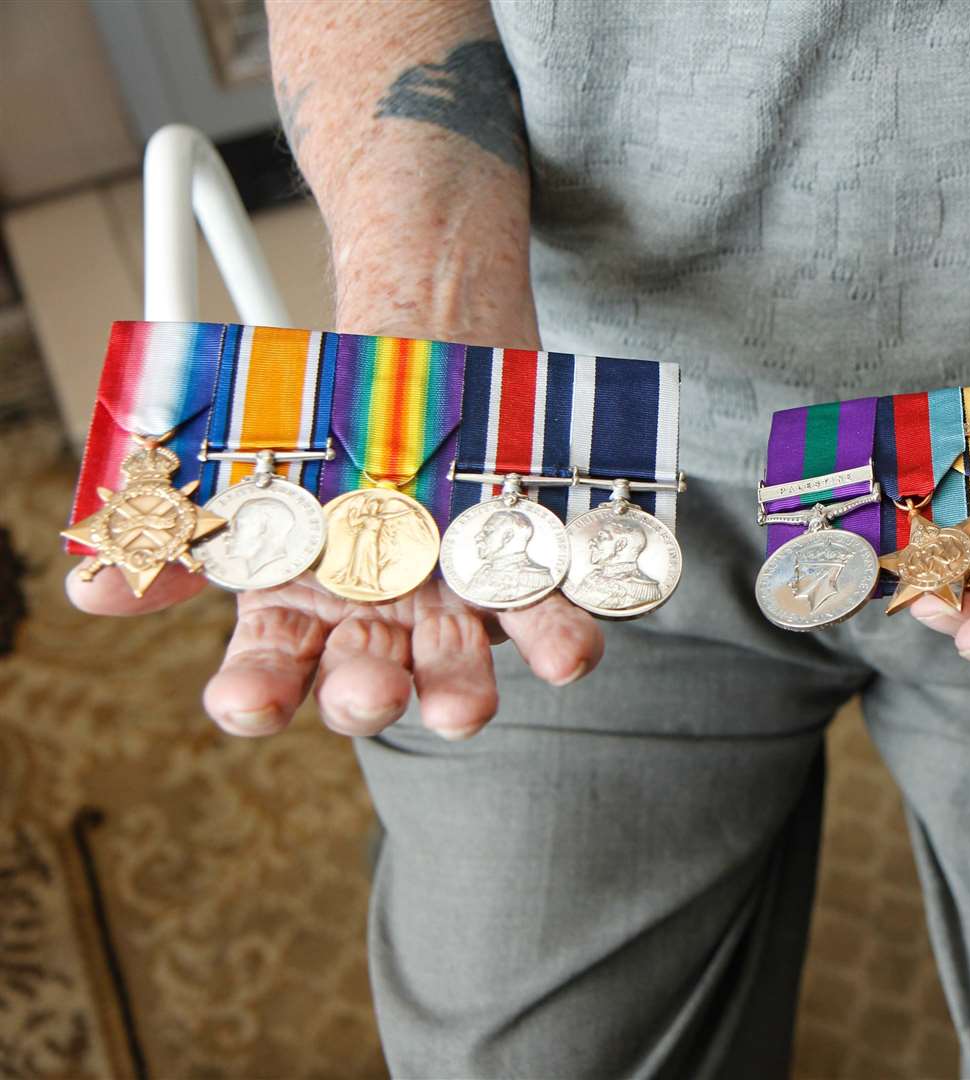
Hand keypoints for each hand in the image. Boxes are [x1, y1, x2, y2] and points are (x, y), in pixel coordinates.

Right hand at [64, 309, 604, 738]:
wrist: (429, 361)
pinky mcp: (531, 580)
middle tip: (369, 694)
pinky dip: (565, 633)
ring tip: (466, 705)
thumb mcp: (253, 475)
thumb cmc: (334, 431)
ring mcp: (459, 608)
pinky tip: (570, 645)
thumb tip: (88, 588)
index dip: (257, 698)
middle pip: (370, 685)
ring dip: (465, 692)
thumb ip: (186, 531)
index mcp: (303, 612)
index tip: (248, 703)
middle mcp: (382, 626)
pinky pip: (553, 616)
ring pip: (461, 669)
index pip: (268, 676)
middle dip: (369, 699)